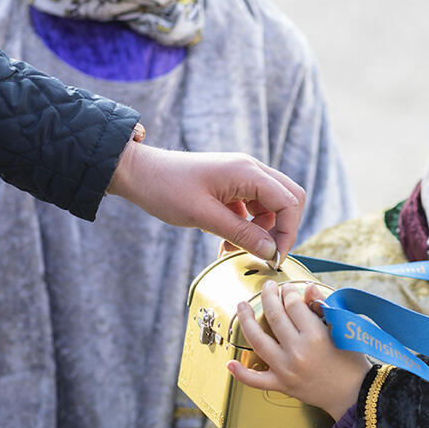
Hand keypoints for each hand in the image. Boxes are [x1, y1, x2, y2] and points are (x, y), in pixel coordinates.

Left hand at [107, 140, 305, 259]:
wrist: (138, 173)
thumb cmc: (166, 189)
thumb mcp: (204, 217)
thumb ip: (241, 234)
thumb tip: (271, 252)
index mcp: (248, 172)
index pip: (288, 202)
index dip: (287, 232)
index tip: (273, 257)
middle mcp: (251, 170)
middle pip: (289, 199)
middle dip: (282, 229)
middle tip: (266, 253)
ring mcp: (243, 176)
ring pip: (272, 205)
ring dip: (262, 230)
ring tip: (236, 249)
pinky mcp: (233, 184)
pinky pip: (254, 206)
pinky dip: (248, 225)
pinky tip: (228, 240)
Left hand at [227, 281, 370, 419]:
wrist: (354, 393)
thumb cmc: (352, 360)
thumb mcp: (342, 329)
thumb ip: (323, 306)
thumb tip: (307, 288)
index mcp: (315, 336)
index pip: (294, 305)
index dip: (289, 292)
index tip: (288, 287)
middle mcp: (298, 351)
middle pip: (275, 316)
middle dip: (268, 297)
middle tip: (266, 288)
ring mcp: (286, 369)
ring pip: (258, 341)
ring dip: (246, 321)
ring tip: (241, 307)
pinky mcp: (282, 385)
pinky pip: (255, 380)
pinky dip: (241, 373)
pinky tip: (231, 362)